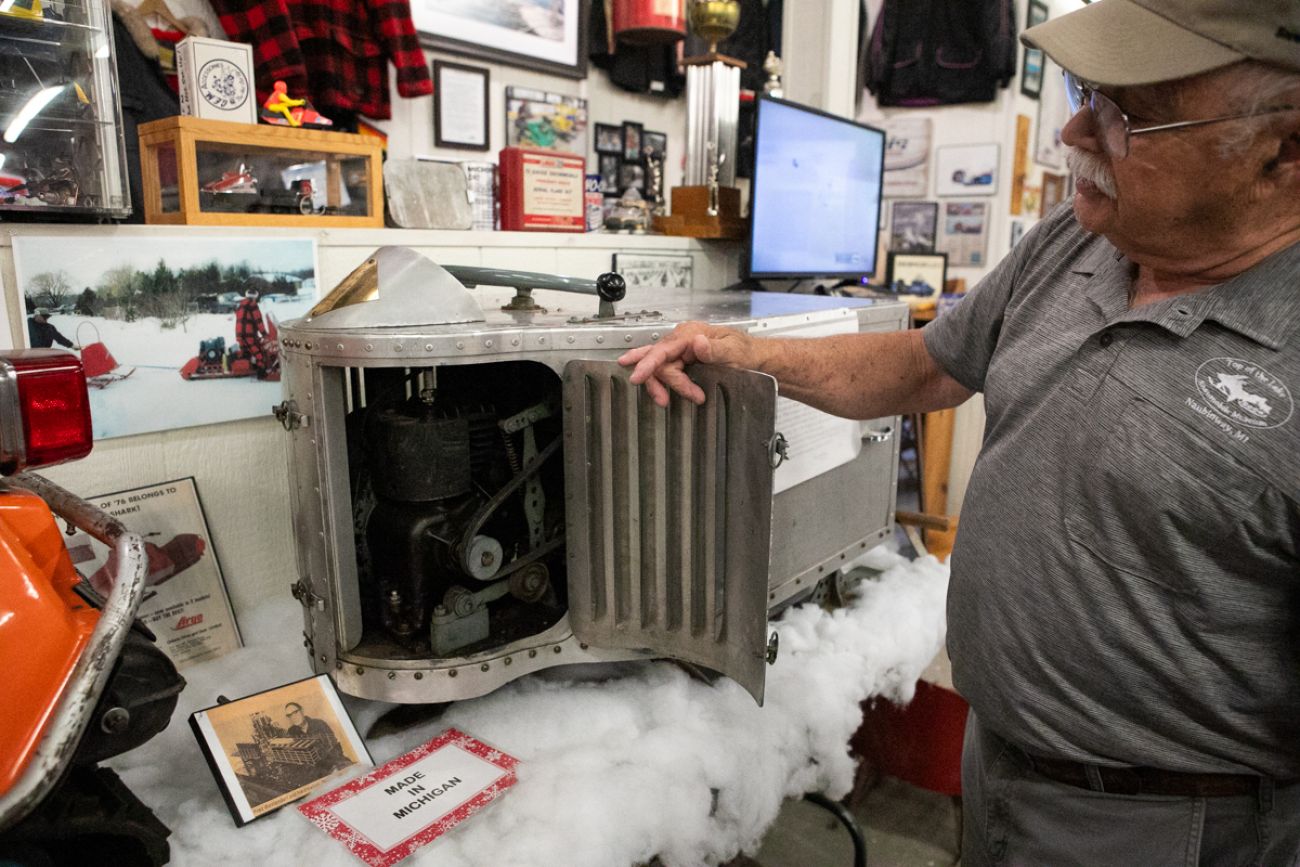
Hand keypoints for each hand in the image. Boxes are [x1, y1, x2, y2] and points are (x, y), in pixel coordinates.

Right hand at [617, 321, 752, 406]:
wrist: (754, 358)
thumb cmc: (746, 352)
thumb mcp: (733, 351)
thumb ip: (714, 349)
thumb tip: (698, 343)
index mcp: (691, 334)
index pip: (663, 349)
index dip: (648, 364)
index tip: (638, 376)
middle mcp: (683, 339)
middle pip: (658, 361)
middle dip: (661, 382)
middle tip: (666, 400)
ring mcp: (682, 349)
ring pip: (659, 367)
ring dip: (661, 385)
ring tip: (668, 399)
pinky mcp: (683, 358)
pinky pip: (664, 368)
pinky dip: (659, 381)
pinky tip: (656, 388)